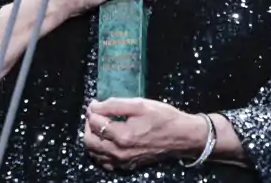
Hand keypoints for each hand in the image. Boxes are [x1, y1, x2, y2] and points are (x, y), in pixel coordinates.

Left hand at [84, 98, 206, 170]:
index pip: (94, 123)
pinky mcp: (127, 166)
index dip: (92, 110)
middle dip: (88, 125)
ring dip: (92, 138)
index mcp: (122, 136)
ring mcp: (123, 162)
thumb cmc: (163, 118)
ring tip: (99, 125)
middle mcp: (120, 152)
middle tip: (95, 114)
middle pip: (89, 141)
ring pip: (94, 154)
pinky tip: (106, 141)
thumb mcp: (140, 104)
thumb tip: (95, 106)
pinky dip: (100, 152)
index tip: (95, 103)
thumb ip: (114, 105)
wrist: (182, 137)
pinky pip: (105, 163)